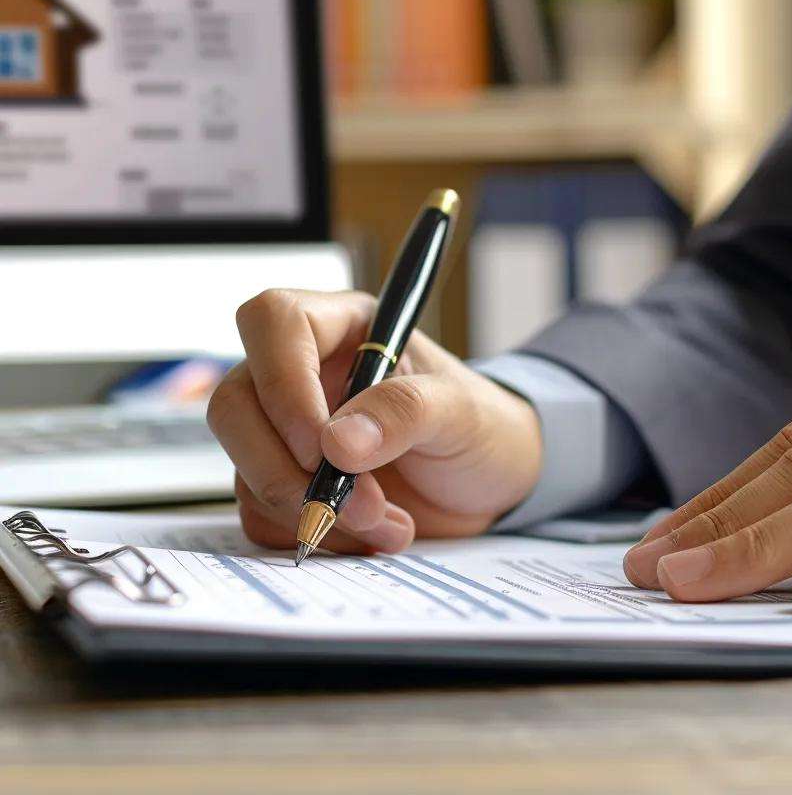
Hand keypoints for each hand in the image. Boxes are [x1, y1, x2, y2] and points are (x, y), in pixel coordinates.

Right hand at [207, 289, 541, 553]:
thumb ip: (407, 412)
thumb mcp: (461, 410)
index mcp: (343, 327)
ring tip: (388, 524)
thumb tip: (338, 442)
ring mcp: (288, 431)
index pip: (273, 322)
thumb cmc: (479, 424)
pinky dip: (314, 535)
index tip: (323, 446)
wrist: (490, 482)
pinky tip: (372, 534)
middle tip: (356, 503)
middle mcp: (303, 373)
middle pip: (235, 403)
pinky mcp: (289, 483)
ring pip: (246, 467)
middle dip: (286, 467)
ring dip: (312, 510)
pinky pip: (264, 515)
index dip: (283, 383)